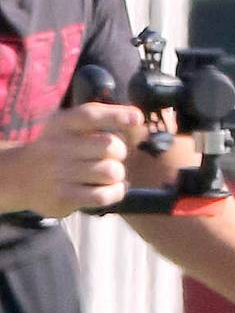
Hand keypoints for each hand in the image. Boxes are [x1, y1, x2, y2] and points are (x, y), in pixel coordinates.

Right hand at [0, 104, 144, 217]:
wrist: (20, 177)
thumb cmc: (57, 150)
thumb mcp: (66, 128)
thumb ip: (97, 122)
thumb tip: (137, 118)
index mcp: (61, 125)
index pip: (90, 115)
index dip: (116, 115)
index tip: (137, 119)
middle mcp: (59, 146)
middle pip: (110, 145)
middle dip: (120, 152)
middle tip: (113, 157)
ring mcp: (61, 173)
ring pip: (111, 172)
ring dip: (118, 175)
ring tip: (109, 175)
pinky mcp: (65, 197)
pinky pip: (103, 195)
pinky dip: (115, 192)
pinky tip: (111, 189)